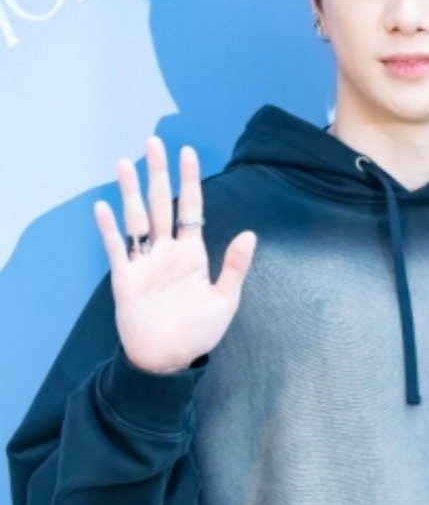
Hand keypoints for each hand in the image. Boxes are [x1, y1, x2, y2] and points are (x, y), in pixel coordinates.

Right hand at [94, 137, 255, 374]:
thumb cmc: (197, 333)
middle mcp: (166, 252)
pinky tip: (103, 207)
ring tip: (125, 163)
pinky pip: (116, 248)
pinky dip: (109, 229)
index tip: (188, 153)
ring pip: (136, 219)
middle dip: (158, 174)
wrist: (168, 361)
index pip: (190, 209)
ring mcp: (144, 263)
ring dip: (130, 191)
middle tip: (154, 143)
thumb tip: (250, 234)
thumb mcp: (224, 301)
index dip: (189, 181)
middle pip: (160, 204)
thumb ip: (234, 267)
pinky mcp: (125, 278)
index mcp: (191, 254)